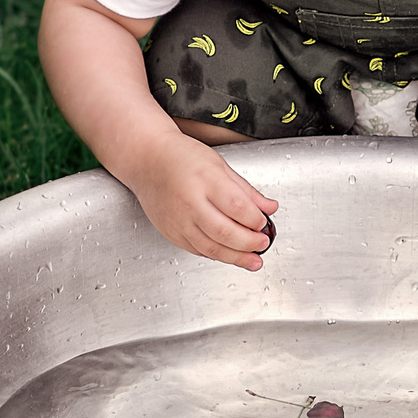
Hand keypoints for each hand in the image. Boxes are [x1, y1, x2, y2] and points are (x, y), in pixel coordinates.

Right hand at [120, 135, 277, 270]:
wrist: (147, 160)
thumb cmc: (182, 157)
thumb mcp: (220, 165)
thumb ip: (246, 190)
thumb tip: (269, 208)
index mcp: (205, 180)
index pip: (238, 207)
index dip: (256, 220)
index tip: (264, 222)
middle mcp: (190, 202)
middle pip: (225, 232)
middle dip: (249, 242)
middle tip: (263, 243)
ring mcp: (178, 220)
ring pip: (211, 248)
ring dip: (236, 258)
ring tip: (254, 260)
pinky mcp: (171, 232)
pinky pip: (198, 250)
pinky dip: (217, 254)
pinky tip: (230, 254)